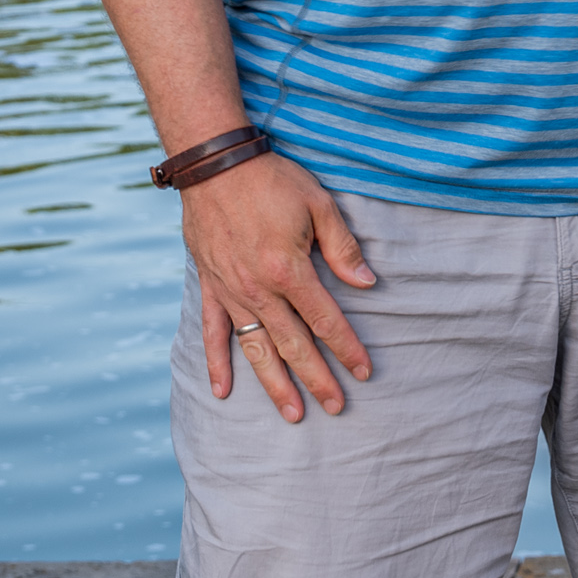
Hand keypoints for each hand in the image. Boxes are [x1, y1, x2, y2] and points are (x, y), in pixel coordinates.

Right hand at [182, 153, 376, 421]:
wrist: (215, 164)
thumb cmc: (272, 180)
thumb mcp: (319, 204)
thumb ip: (342, 248)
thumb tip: (368, 284)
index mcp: (289, 271)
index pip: (326, 320)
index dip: (347, 348)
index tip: (364, 372)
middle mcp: (258, 290)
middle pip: (293, 345)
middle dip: (317, 379)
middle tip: (335, 407)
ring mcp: (230, 292)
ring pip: (255, 349)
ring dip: (274, 384)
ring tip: (292, 414)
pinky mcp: (209, 286)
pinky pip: (212, 333)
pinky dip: (217, 363)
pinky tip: (224, 391)